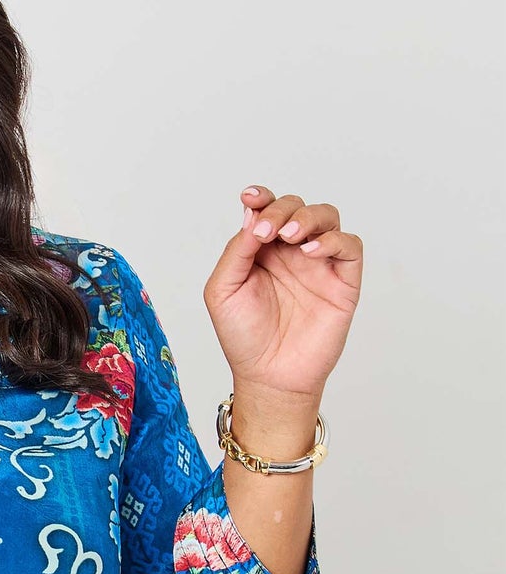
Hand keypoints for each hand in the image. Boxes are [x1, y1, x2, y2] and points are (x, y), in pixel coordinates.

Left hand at [203, 186, 362, 403]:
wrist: (269, 376)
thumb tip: (252, 216)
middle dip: (281, 209)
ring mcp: (318, 264)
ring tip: (290, 236)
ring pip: (327, 217)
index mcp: (261, 250)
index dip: (261, 197)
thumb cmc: (243, 337)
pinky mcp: (342, 281)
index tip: (250, 197)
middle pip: (296, 207)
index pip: (266, 210)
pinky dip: (333, 240)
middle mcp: (291, 252)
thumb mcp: (223, 290)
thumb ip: (236, 251)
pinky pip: (349, 246)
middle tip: (267, 231)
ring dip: (308, 217)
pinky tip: (310, 252)